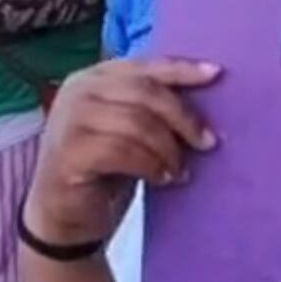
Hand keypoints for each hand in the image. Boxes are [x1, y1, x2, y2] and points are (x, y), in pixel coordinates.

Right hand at [24, 59, 221, 244]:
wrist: (64, 214)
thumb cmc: (103, 170)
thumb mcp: (129, 130)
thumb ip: (150, 108)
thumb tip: (204, 97)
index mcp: (95, 77)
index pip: (145, 67)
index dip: (183, 69)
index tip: (216, 75)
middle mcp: (78, 91)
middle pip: (145, 92)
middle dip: (182, 118)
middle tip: (207, 143)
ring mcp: (69, 120)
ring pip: (136, 122)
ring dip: (167, 149)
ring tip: (180, 170)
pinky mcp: (69, 152)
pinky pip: (121, 151)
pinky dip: (150, 165)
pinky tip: (161, 179)